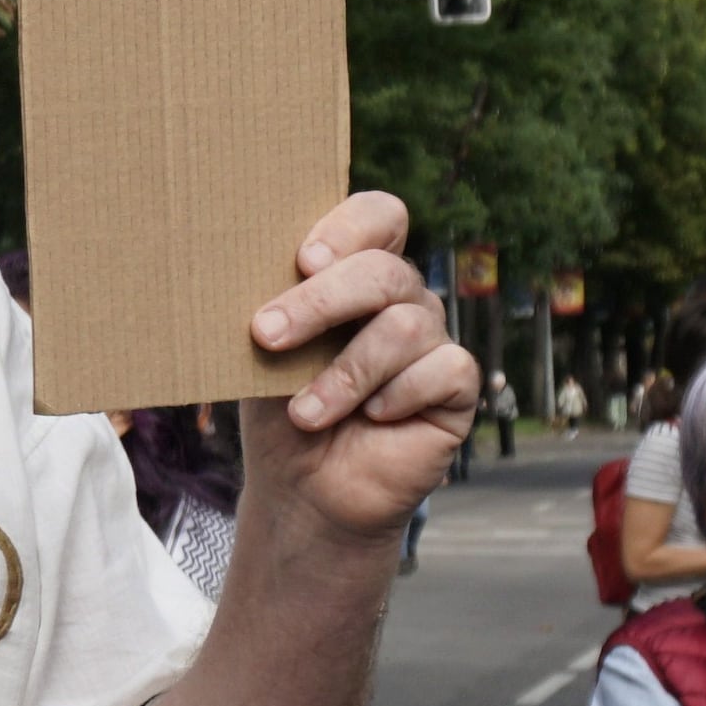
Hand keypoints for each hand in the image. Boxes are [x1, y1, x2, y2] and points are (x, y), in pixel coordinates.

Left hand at [238, 193, 474, 542]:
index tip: (301, 261)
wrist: (301, 489)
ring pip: (407, 326)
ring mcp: (433, 341)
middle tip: (267, 335)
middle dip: (321, 301)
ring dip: (345, 372)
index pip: (378, 216)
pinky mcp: (457, 388)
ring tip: (306, 413)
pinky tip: (372, 419)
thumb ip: (275, 302)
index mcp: (355, 273)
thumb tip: (248, 264)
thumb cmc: (279, 408)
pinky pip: (444, 370)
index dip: (348, 229)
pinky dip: (397, 396)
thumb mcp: (265, 350)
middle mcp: (401, 299)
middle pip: (384, 270)